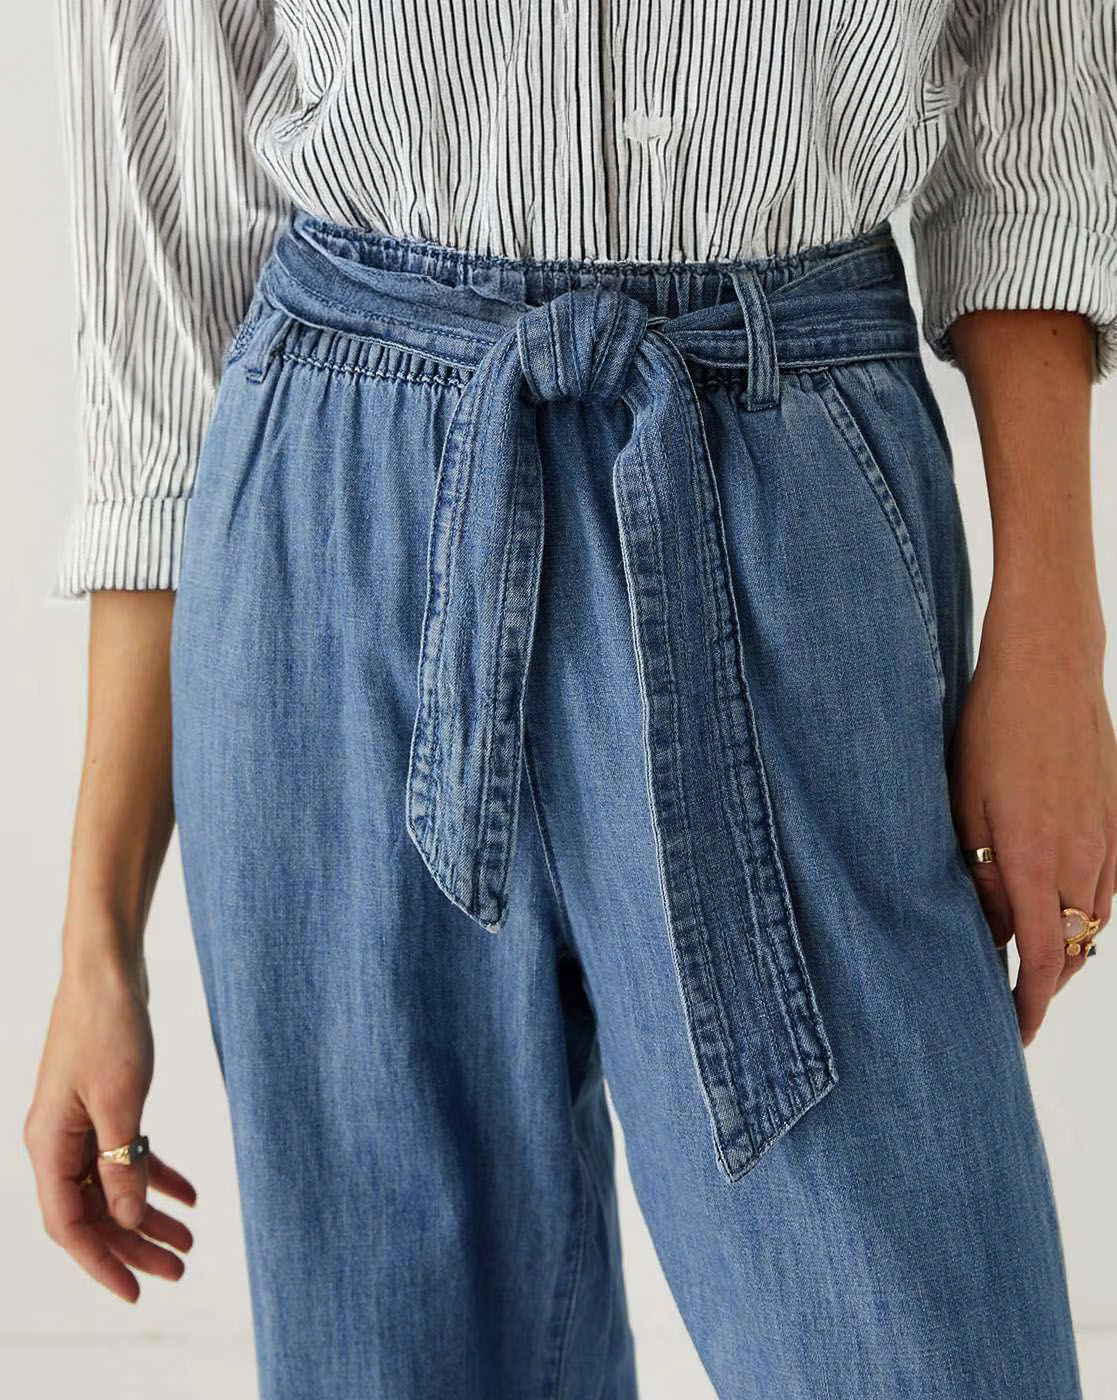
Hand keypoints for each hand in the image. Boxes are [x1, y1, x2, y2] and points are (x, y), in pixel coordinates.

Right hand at [23, 949, 195, 1302]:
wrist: (108, 970)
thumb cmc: (109, 1028)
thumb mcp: (122, 1102)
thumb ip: (123, 1165)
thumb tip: (130, 1220)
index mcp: (48, 1146)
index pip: (69, 1226)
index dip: (102, 1262)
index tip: (137, 1291)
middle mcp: (58, 1141)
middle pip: (94, 1212)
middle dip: (135, 1245)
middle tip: (181, 1270)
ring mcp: (81, 1123)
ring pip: (113, 1187)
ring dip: (148, 1216)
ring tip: (189, 1243)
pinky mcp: (105, 1104)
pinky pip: (127, 1154)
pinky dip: (157, 1175)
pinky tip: (190, 1196)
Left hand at [948, 595, 1116, 1045]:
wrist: (1050, 668)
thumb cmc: (992, 729)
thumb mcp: (964, 803)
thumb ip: (978, 873)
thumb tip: (986, 932)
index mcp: (1034, 858)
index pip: (1042, 959)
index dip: (1031, 1005)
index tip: (1014, 1034)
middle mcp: (1081, 858)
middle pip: (1073, 949)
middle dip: (1046, 985)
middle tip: (1012, 1003)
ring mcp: (1107, 838)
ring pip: (1093, 920)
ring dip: (1066, 950)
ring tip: (1030, 965)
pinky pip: (1108, 887)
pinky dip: (1086, 913)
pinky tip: (1060, 910)